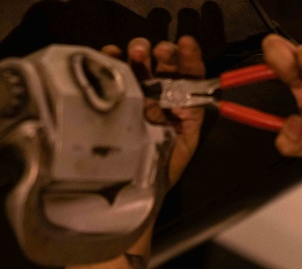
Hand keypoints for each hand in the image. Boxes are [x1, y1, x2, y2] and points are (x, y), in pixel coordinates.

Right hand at [102, 36, 205, 185]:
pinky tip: (110, 54)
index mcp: (183, 105)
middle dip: (164, 52)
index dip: (190, 57)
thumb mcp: (182, 144)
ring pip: (140, 66)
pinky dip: (111, 60)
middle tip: (159, 51)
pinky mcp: (114, 98)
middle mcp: (162, 97)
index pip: (190, 74)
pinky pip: (113, 74)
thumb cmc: (159, 171)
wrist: (130, 190)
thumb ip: (186, 118)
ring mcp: (137, 96)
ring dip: (138, 53)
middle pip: (165, 65)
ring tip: (135, 52)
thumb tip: (182, 92)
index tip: (186, 44)